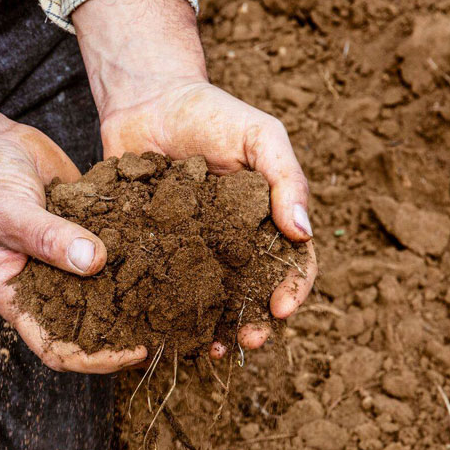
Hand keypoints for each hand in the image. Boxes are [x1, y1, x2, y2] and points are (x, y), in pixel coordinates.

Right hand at [0, 51, 147, 372]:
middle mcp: (45, 285)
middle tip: (171, 325)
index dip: (96, 360)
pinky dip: (138, 249)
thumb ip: (48, 237)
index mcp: (18, 297)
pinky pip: (115, 247)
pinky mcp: (86, 230)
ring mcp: (68, 258)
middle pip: (91, 327)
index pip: (57, 350)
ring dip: (138, 292)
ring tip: (179, 291)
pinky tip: (170, 244)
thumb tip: (94, 262)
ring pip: (107, 288)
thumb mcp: (9, 210)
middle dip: (128, 330)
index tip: (135, 349)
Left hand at [74, 0, 317, 354]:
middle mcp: (230, 242)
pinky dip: (160, 310)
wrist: (146, 100)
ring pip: (205, 299)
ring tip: (207, 349)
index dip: (293, 288)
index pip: (291, 262)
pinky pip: (156, 285)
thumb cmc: (211, 112)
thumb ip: (285, 178)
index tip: (282, 308)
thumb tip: (304, 231)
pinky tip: (158, 328)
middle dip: (253, 322)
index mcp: (264, 220)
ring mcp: (189, 248)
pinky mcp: (148, 249)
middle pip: (249, 293)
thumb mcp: (259, 135)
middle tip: (248, 341)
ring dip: (211, 328)